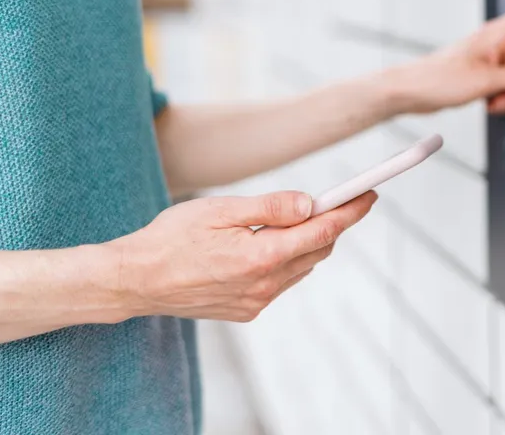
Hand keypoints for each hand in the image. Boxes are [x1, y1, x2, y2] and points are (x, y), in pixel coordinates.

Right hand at [108, 190, 375, 321]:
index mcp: (261, 256)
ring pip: (302, 267)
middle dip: (331, 224)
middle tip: (334, 200)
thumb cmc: (172, 238)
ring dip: (307, 243)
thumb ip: (270, 207)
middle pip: (318, 250)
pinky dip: (286, 261)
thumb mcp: (221, 210)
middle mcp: (265, 285)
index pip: (323, 231)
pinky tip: (266, 246)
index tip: (369, 194)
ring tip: (293, 220)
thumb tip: (310, 204)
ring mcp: (257, 302)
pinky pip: (282, 281)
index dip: (350, 211)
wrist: (135, 282)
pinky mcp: (247, 311)